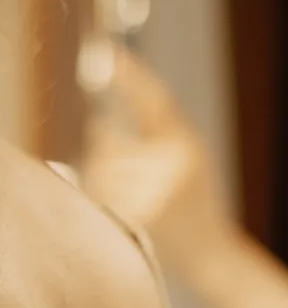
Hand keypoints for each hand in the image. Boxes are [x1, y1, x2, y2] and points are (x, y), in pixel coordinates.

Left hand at [79, 45, 232, 278]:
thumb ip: (151, 136)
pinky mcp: (138, 217)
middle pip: (104, 145)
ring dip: (102, 185)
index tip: (107, 52)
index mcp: (185, 144)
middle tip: (132, 184)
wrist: (211, 255)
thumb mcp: (186, 160)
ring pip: (96, 172)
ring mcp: (155, 192)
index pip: (155, 101)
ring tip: (135, 203)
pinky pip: (97, 198)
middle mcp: (172, 164)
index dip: (131, 76)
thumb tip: (97, 122)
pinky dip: (101, 205)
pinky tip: (127, 217)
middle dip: (106, 161)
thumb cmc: (192, 204)